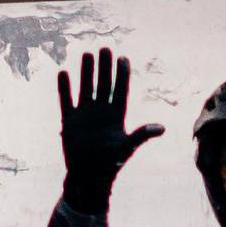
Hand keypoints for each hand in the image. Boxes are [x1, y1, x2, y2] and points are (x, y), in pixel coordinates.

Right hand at [57, 48, 160, 213]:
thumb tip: (162, 128)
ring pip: (86, 88)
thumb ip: (141, 136)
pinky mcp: (69, 121)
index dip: (122, 74)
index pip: (120, 90)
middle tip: (105, 48)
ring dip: (86, 72)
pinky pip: (66, 100)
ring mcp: (85, 115)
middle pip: (104, 84)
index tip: (123, 58)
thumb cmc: (110, 164)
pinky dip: (65, 88)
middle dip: (105, 67)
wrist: (88, 177)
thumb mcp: (126, 148)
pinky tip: (63, 73)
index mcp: (117, 116)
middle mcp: (101, 111)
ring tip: (86, 54)